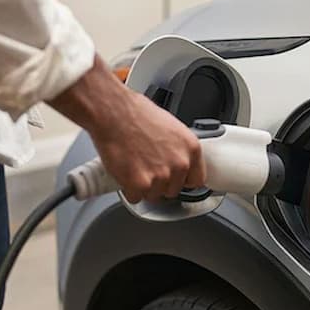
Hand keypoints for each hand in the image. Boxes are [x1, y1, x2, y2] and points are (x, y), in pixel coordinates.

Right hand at [90, 91, 205, 202]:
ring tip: (134, 166)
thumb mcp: (170, 127)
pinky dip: (127, 189)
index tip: (175, 178)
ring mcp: (160, 176)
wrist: (113, 111)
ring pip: (153, 195)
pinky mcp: (139, 184)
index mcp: (191, 148)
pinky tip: (124, 172)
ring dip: (143, 187)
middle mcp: (179, 164)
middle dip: (159, 183)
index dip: (182, 180)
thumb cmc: (136, 113)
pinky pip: (135, 197)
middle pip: (172, 190)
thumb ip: (177, 148)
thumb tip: (175, 159)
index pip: (196, 179)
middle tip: (146, 167)